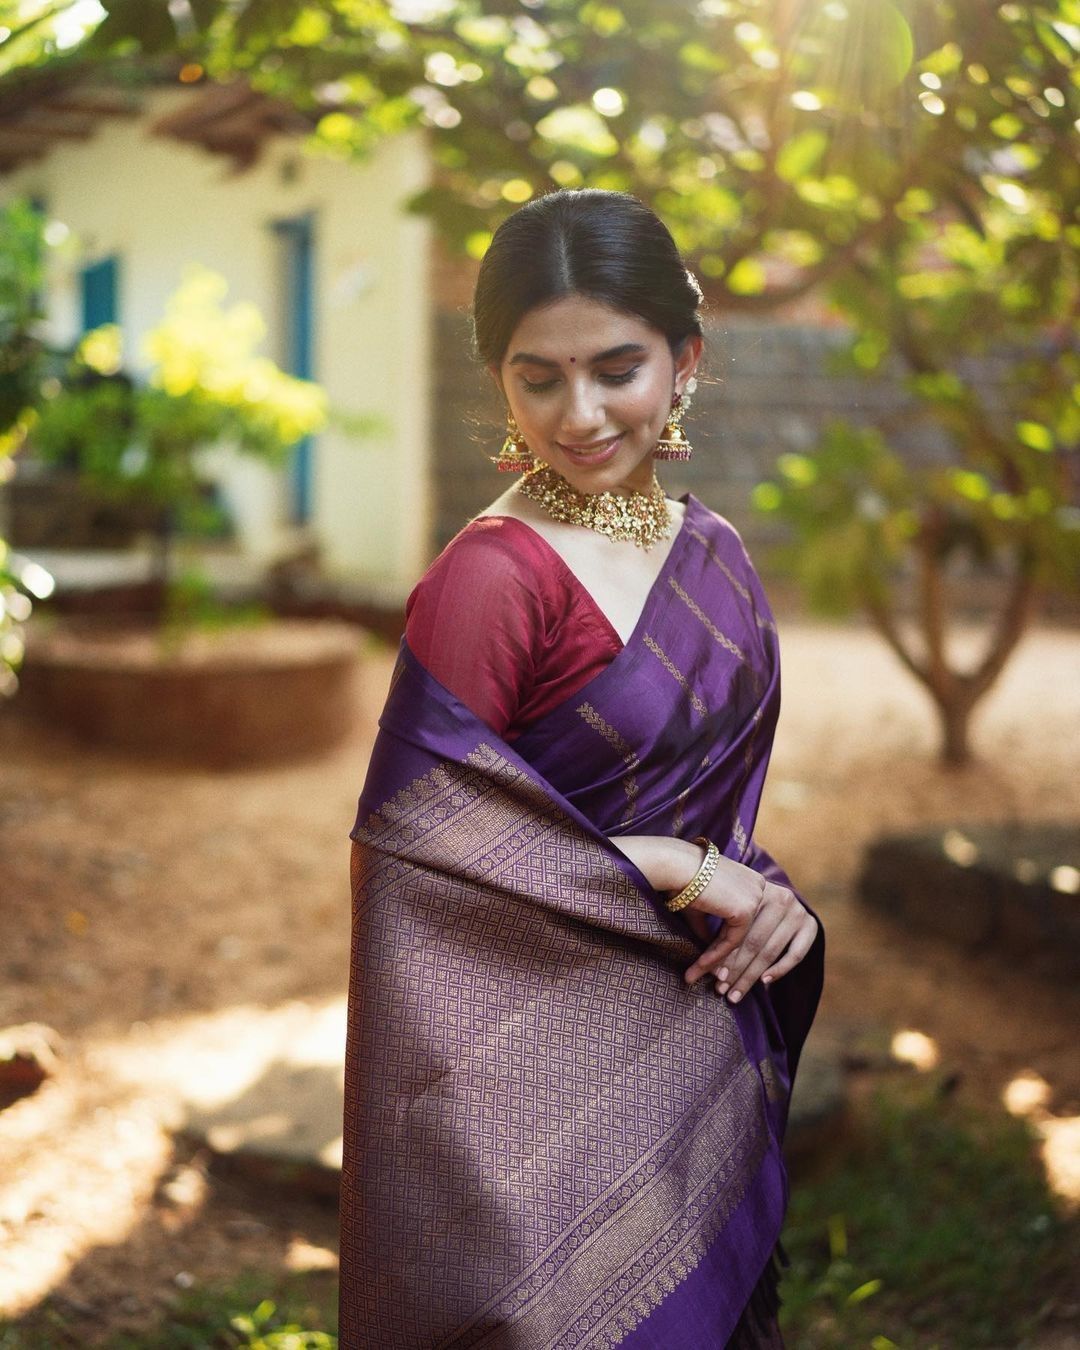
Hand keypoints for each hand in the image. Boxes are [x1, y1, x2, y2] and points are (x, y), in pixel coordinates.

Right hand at [681, 853, 817, 1003]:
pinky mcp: (746, 908)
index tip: (736, 977)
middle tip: (727, 991)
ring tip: (717, 989)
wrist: (673, 865)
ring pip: (750, 946)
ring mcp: (758, 898)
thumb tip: (719, 957)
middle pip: (760, 941)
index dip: (752, 958)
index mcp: (757, 885)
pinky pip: (733, 943)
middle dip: (743, 972)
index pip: (763, 929)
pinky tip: (704, 971)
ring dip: (732, 972)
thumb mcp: (706, 908)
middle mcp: (763, 889)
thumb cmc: (683, 882)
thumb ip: (717, 930)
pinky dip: (717, 959)